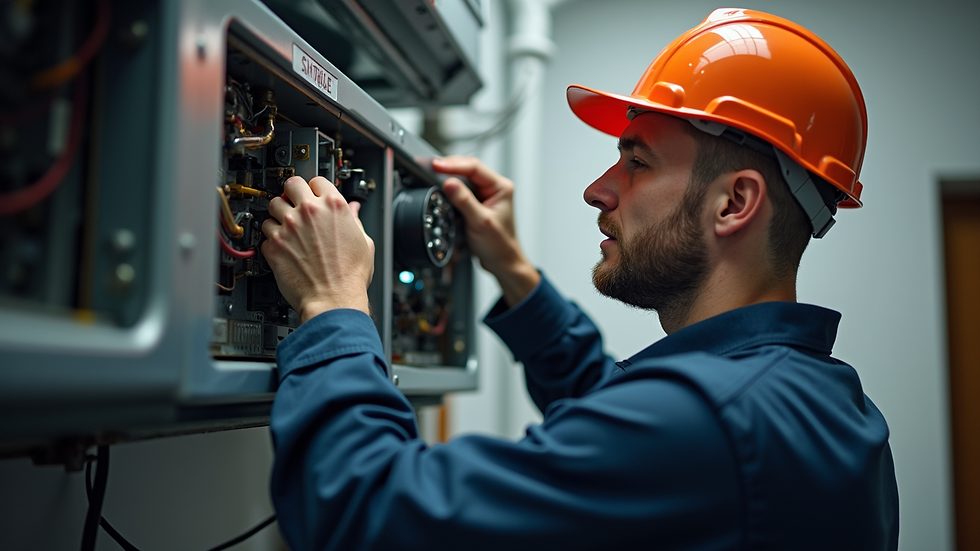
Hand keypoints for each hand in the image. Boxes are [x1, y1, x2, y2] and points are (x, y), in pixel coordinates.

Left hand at [261, 176, 374, 321]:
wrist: (333, 299)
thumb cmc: (350, 276)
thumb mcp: (364, 242)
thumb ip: (355, 221)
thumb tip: (353, 211)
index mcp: (333, 206)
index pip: (317, 180)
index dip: (315, 188)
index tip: (314, 195)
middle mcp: (309, 212)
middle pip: (291, 184)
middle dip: (293, 193)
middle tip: (295, 203)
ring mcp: (288, 227)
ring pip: (273, 205)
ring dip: (279, 214)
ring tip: (287, 225)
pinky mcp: (273, 244)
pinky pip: (265, 231)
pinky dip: (271, 237)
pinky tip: (283, 245)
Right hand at [432, 156, 539, 306]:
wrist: (502, 262)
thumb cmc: (499, 245)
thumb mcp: (480, 222)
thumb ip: (464, 201)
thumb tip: (449, 183)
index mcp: (501, 187)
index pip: (474, 167)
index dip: (454, 164)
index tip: (437, 165)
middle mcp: (494, 187)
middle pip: (468, 169)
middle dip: (449, 167)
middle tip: (430, 167)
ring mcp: (485, 194)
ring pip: (463, 178)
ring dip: (449, 177)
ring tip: (433, 174)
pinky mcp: (477, 202)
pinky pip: (461, 190)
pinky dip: (451, 189)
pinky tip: (442, 188)